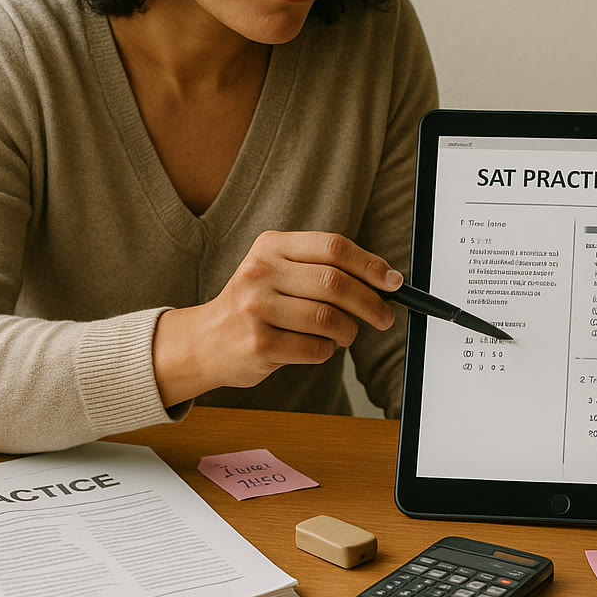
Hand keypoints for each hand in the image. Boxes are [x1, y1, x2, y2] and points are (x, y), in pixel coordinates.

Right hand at [153, 230, 399, 405]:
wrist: (204, 341)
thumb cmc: (255, 304)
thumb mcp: (278, 270)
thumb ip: (323, 267)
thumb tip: (385, 280)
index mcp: (271, 246)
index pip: (333, 247)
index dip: (370, 264)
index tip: (393, 282)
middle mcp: (260, 272)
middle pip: (335, 283)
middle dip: (370, 303)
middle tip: (384, 317)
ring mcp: (256, 309)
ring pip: (328, 318)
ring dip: (348, 331)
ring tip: (345, 334)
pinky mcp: (258, 344)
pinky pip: (314, 348)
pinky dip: (326, 350)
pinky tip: (317, 347)